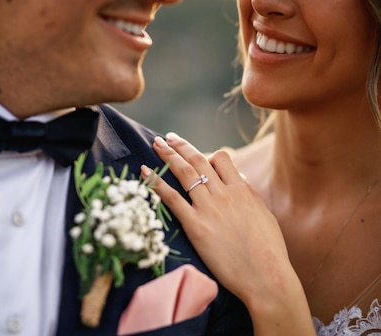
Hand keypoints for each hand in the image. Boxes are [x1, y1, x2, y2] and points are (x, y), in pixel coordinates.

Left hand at [142, 134, 313, 334]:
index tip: (197, 155)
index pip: (223, 158)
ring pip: (184, 173)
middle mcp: (224, 194)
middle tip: (168, 137)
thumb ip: (249, 196)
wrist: (266, 277)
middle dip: (181, 146)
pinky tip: (144, 172)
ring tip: (156, 143)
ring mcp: (209, 208)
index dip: (208, 154)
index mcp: (243, 190)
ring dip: (168, 155)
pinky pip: (172, 198)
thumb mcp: (264, 216)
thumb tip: (239, 181)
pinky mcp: (195, 225)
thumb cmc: (269, 252)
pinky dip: (156, 182)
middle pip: (199, 161)